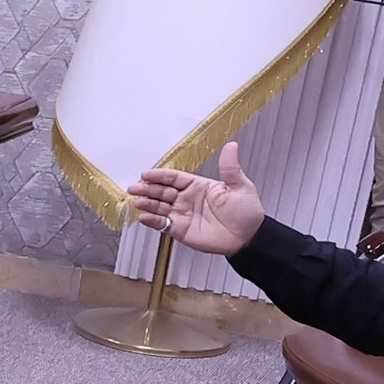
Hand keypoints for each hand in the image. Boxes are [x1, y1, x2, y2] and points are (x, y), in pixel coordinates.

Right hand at [125, 143, 266, 255]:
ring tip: (137, 201)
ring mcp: (182, 215)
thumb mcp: (239, 186)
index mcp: (198, 186)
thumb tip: (231, 146)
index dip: (160, 175)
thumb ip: (229, 167)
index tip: (146, 174)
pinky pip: (162, 224)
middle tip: (135, 187)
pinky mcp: (180, 230)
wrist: (248, 237)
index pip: (174, 178)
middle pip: (162, 191)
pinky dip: (152, 221)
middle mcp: (187, 199)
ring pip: (159, 207)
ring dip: (147, 204)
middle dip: (147, 189)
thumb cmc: (246, 212)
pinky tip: (144, 217)